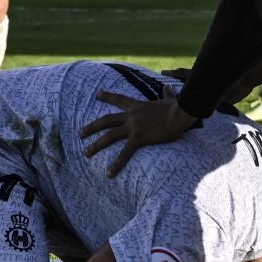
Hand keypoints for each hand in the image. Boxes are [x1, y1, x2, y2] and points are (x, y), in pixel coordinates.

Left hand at [79, 90, 196, 175]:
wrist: (181, 112)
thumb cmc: (177, 107)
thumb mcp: (169, 99)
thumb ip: (167, 94)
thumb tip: (169, 88)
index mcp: (138, 106)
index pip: (119, 99)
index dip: (107, 96)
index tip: (97, 94)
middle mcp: (132, 116)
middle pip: (106, 120)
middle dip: (92, 127)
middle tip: (80, 133)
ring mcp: (133, 127)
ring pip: (109, 136)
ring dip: (96, 145)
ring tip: (86, 153)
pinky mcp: (139, 138)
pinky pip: (125, 153)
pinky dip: (116, 164)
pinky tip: (109, 173)